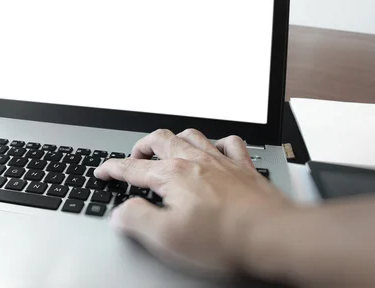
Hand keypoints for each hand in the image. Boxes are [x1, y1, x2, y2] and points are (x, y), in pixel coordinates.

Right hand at [94, 129, 294, 274]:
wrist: (271, 235)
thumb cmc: (224, 238)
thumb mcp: (167, 237)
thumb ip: (137, 220)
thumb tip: (121, 211)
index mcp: (173, 176)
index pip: (133, 169)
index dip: (113, 169)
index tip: (103, 171)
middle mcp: (195, 161)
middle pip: (160, 140)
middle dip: (142, 145)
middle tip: (135, 156)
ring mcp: (220, 161)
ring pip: (191, 134)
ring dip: (175, 138)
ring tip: (168, 147)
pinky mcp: (243, 168)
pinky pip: (229, 142)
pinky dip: (217, 142)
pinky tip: (215, 149)